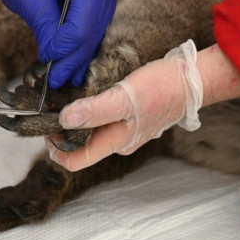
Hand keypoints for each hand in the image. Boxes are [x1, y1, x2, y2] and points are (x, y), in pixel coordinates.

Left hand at [0, 0, 118, 87]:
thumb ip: (45, 25)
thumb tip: (54, 58)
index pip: (87, 12)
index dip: (69, 41)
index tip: (48, 57)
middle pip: (95, 22)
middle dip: (75, 53)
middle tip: (58, 78)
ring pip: (97, 28)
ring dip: (79, 54)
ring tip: (64, 77)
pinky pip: (93, 25)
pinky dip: (80, 44)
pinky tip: (72, 65)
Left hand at [48, 40, 202, 170]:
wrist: (193, 78)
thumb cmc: (162, 88)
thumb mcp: (125, 98)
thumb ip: (95, 111)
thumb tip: (64, 120)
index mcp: (116, 142)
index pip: (75, 160)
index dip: (55, 148)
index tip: (45, 126)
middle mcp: (120, 140)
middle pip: (81, 144)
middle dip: (63, 128)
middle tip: (51, 104)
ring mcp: (127, 128)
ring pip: (92, 129)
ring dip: (77, 116)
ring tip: (68, 94)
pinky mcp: (132, 114)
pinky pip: (104, 117)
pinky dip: (91, 107)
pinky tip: (90, 89)